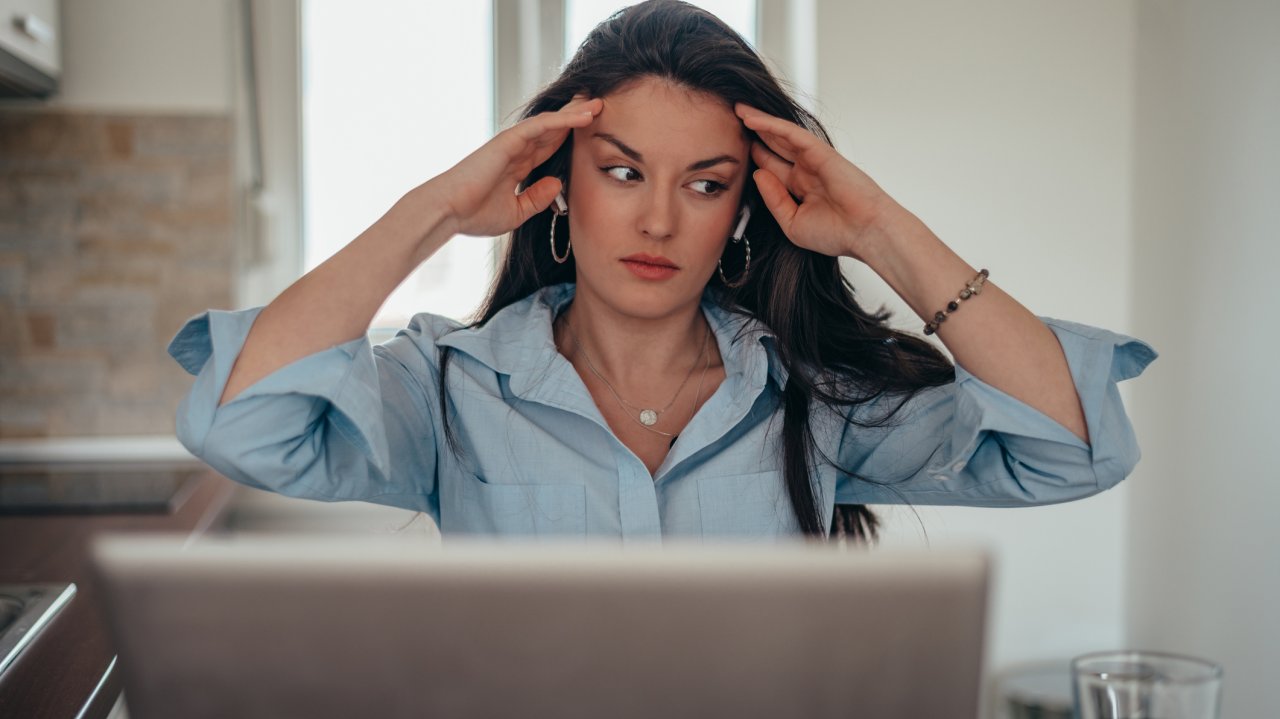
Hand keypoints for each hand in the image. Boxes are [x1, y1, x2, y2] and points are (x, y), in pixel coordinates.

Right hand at [435, 96, 601, 237]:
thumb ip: (537, 198)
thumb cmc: (475, 215)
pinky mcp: (510, 140)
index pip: (551, 147)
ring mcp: (513, 143)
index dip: (572, 138)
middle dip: (577, 118)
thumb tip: (558, 183)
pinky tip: (584, 115)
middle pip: (555, 130)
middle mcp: (517, 150)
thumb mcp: (516, 212)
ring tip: (599, 104)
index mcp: (518, 166)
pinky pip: (542, 125)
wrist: (450, 212)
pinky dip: (564, 119)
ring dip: (576, 113)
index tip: (594, 133)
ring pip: (552, 123)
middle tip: (601, 107)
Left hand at [735, 104, 892, 261]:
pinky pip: (791, 134)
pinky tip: (753, 118)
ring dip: (759, 122)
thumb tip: (757, 175)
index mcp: (800, 189)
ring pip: (781, 136)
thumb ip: (774, 199)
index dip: (753, 156)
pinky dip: (772, 124)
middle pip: (774, 147)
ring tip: (738, 109)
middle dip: (753, 134)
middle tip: (731, 120)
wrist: (865, 233)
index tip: (731, 148)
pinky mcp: (820, 151)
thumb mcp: (792, 223)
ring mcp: (813, 159)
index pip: (771, 167)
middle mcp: (806, 171)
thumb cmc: (837, 234)